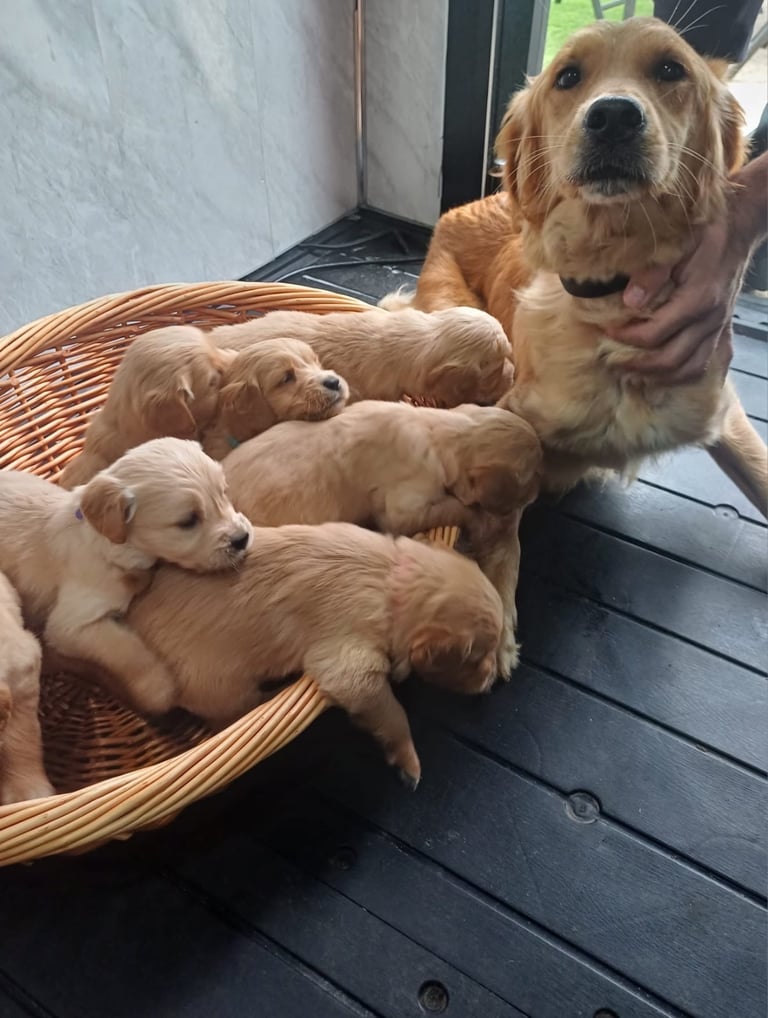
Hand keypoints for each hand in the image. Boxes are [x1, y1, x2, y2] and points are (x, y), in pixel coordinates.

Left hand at [606, 150, 767, 383]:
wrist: (738, 228)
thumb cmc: (704, 232)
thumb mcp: (677, 243)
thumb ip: (652, 273)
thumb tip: (629, 301)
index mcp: (697, 299)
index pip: (654, 334)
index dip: (625, 337)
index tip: (604, 329)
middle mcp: (710, 319)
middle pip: (669, 360)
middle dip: (634, 364)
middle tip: (609, 358)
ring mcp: (717, 328)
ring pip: (686, 369)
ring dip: (654, 375)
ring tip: (627, 370)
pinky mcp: (720, 331)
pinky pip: (700, 366)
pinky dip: (676, 376)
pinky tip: (656, 373)